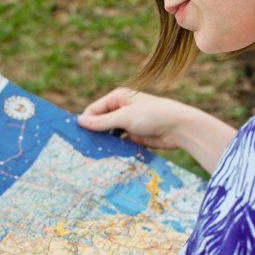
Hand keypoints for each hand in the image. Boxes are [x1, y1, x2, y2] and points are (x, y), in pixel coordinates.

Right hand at [78, 88, 237, 173]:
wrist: (179, 128)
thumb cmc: (153, 116)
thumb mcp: (125, 117)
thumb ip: (102, 121)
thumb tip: (79, 121)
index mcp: (118, 97)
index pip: (94, 109)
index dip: (85, 121)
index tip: (75, 136)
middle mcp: (121, 109)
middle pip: (100, 122)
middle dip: (93, 133)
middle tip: (81, 148)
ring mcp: (128, 123)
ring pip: (109, 134)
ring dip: (103, 142)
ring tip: (92, 154)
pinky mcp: (134, 136)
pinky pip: (119, 143)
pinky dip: (113, 148)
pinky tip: (106, 157)